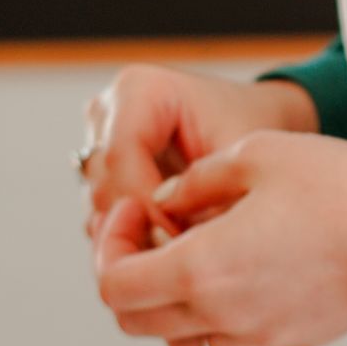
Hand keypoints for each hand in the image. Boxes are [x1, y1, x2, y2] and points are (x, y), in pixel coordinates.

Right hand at [77, 61, 317, 253]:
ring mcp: (97, 141)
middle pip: (105, 186)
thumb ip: (207, 196)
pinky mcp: (99, 173)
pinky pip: (102, 217)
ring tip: (183, 249)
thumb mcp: (239, 155)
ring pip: (98, 207)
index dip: (147, 208)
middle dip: (143, 227)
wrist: (249, 120)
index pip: (120, 158)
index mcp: (139, 89)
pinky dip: (134, 236)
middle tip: (185, 256)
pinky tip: (171, 241)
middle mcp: (107, 112)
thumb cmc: (246, 126)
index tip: (183, 242)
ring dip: (137, 235)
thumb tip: (172, 249)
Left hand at [94, 130, 346, 345]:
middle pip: (133, 321)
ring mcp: (252, 341)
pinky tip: (237, 272)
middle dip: (129, 273)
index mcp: (203, 270)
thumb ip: (195, 180)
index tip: (140, 207)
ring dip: (166, 304)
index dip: (111, 244)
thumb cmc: (339, 186)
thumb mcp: (256, 155)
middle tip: (156, 229)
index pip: (114, 286)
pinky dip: (209, 318)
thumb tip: (165, 201)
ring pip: (174, 344)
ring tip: (193, 255)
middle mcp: (220, 318)